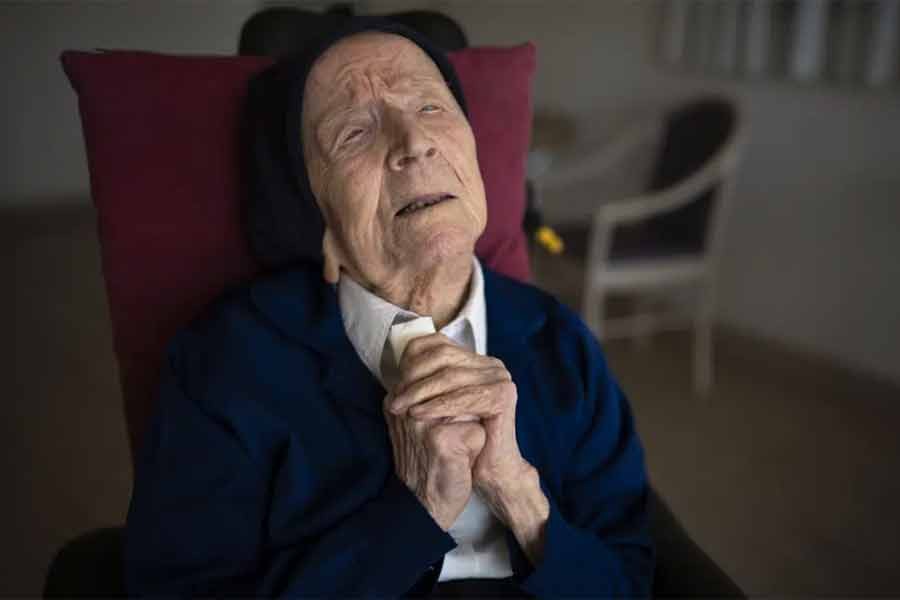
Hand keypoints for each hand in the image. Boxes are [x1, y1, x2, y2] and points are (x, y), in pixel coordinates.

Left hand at [388, 333, 548, 562]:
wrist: (486, 472)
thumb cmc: (458, 440)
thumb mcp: (436, 405)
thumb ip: (423, 382)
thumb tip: (397, 364)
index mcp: (475, 361)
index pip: (438, 344)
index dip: (411, 359)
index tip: (394, 382)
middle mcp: (490, 364)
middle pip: (443, 358)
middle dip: (414, 378)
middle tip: (395, 400)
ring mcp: (500, 377)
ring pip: (451, 377)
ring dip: (421, 392)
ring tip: (401, 409)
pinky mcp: (504, 395)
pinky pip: (465, 397)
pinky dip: (439, 405)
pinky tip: (420, 414)